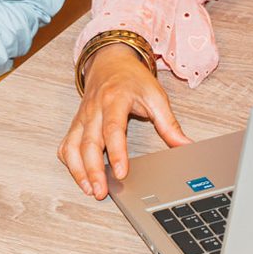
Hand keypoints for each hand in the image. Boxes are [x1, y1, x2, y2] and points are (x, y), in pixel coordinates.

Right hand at [58, 43, 190, 199]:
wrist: (111, 61)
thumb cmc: (133, 79)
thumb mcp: (156, 96)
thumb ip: (170, 124)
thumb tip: (186, 146)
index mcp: (116, 100)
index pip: (113, 130)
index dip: (117, 153)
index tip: (121, 173)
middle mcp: (95, 109)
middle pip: (89, 143)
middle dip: (93, 170)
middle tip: (101, 192)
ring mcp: (83, 117)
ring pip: (73, 146)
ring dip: (78, 170)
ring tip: (90, 189)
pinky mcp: (76, 123)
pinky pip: (67, 145)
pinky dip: (69, 162)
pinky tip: (80, 176)